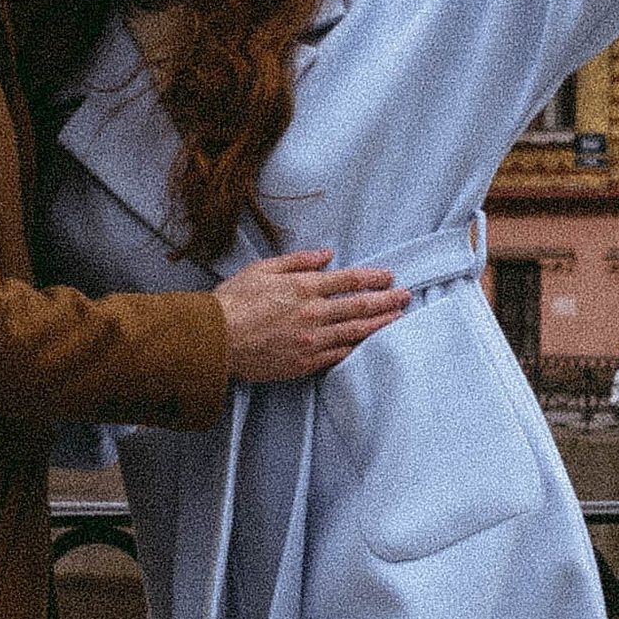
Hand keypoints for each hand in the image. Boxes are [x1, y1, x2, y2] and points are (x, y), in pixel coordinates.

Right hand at [215, 246, 409, 384]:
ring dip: (380, 324)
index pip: (349, 280)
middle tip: (406, 296)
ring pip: (356, 332)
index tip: (388, 276)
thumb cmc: (232, 303)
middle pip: (360, 306)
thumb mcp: (262, 269)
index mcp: (302, 287)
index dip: (373, 278)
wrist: (212, 341)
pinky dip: (358, 348)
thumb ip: (298, 260)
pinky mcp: (304, 362)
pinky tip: (370, 344)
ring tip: (398, 318)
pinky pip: (339, 355)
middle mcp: (312, 313)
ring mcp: (310, 340)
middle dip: (387, 300)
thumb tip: (327, 255)